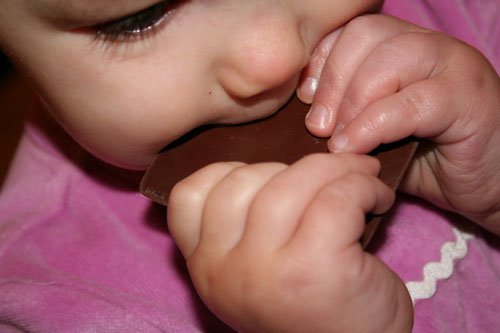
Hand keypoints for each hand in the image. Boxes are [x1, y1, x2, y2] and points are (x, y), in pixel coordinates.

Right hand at [168, 153, 411, 331]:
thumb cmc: (310, 310)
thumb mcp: (255, 274)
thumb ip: (243, 231)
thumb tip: (272, 166)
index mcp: (206, 268)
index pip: (190, 195)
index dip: (228, 170)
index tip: (270, 175)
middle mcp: (225, 270)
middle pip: (244, 180)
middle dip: (294, 165)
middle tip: (333, 172)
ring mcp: (265, 270)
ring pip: (290, 183)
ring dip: (335, 168)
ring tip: (361, 177)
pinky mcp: (314, 268)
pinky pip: (336, 199)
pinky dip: (362, 187)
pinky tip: (377, 198)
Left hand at [297, 15, 499, 230]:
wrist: (488, 182)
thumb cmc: (427, 159)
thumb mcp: (377, 135)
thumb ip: (346, 119)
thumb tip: (307, 122)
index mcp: (402, 48)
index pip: (350, 32)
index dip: (320, 64)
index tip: (305, 101)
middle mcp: (428, 47)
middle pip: (364, 35)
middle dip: (332, 83)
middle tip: (318, 127)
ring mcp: (453, 66)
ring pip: (388, 59)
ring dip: (351, 103)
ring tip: (337, 142)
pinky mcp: (469, 98)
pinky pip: (412, 102)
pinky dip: (374, 126)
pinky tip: (355, 148)